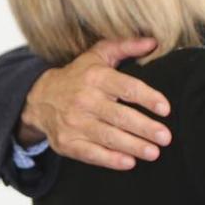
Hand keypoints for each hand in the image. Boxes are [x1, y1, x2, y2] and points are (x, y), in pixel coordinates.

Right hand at [20, 38, 171, 169]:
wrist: (39, 98)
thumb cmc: (79, 76)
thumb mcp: (98, 56)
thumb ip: (126, 47)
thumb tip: (153, 42)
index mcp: (96, 77)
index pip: (126, 88)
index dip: (148, 98)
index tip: (166, 109)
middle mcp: (84, 100)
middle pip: (120, 116)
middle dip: (145, 128)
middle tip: (165, 137)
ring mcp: (74, 123)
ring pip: (108, 137)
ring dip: (133, 146)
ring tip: (154, 152)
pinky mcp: (66, 143)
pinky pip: (91, 154)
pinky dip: (110, 160)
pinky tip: (129, 162)